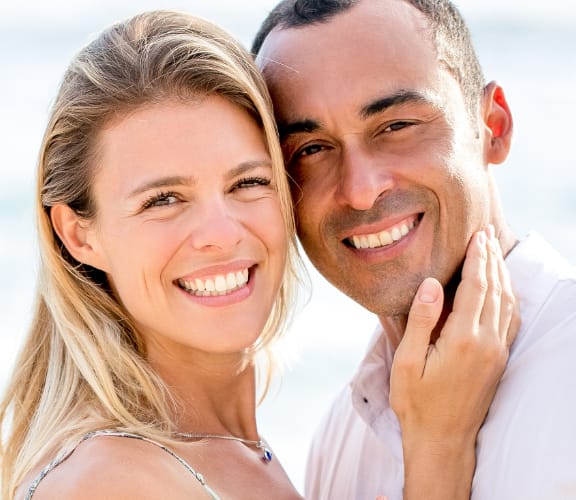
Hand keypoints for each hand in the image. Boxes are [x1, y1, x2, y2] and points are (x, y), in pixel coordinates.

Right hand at [390, 227, 518, 498]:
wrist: (442, 439)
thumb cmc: (417, 402)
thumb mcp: (408, 362)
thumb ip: (421, 320)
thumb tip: (432, 283)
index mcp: (462, 339)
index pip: (475, 287)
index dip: (477, 259)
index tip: (478, 236)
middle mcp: (487, 342)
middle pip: (495, 290)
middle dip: (491, 259)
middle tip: (487, 234)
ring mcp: (497, 352)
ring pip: (507, 303)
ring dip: (502, 275)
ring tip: (494, 253)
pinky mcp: (499, 361)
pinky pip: (510, 320)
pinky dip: (509, 297)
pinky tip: (502, 289)